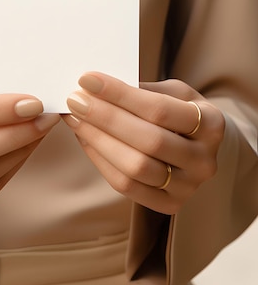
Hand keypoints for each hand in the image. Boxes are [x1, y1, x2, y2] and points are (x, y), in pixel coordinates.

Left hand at [62, 72, 224, 214]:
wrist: (199, 149)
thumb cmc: (179, 113)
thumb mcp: (172, 93)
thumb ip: (142, 90)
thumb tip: (95, 86)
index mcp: (211, 124)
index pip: (159, 109)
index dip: (120, 94)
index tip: (88, 80)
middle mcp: (204, 160)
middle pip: (147, 140)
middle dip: (104, 118)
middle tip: (74, 100)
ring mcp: (188, 187)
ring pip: (135, 167)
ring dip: (97, 140)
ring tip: (73, 118)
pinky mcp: (169, 204)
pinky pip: (126, 185)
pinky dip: (99, 160)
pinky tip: (84, 138)